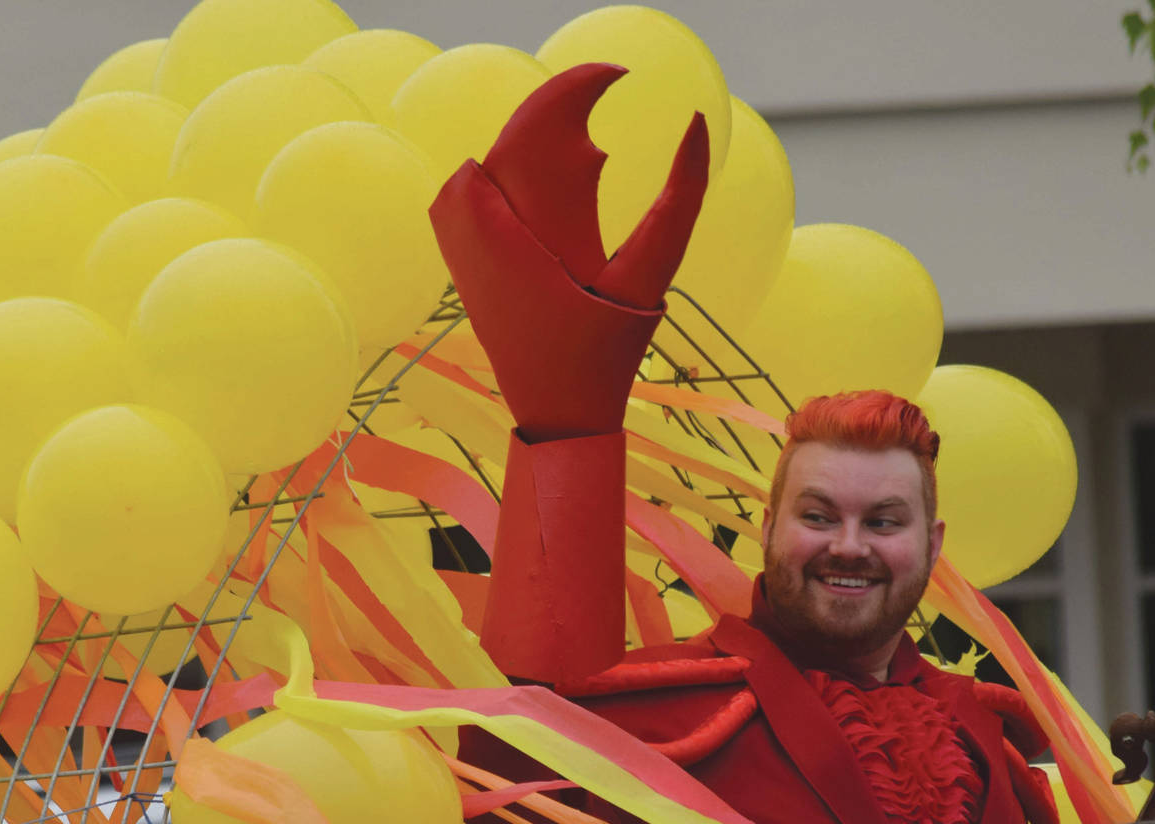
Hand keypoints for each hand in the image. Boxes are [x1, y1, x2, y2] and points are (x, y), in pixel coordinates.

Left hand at [429, 64, 709, 440]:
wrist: (556, 413)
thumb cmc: (605, 350)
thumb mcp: (650, 274)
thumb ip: (682, 198)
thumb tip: (694, 123)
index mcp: (517, 229)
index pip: (533, 127)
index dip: (573, 88)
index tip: (613, 79)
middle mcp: (477, 234)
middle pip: (504, 141)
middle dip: (555, 116)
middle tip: (599, 108)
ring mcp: (459, 253)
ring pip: (478, 170)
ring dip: (525, 150)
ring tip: (576, 149)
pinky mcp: (460, 269)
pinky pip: (462, 203)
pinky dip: (499, 183)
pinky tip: (541, 195)